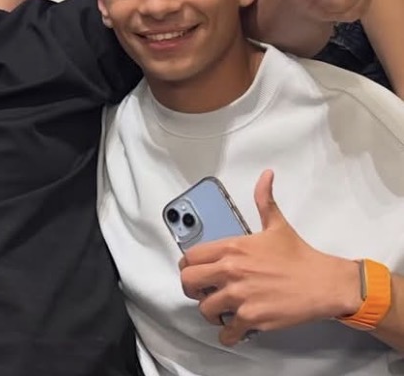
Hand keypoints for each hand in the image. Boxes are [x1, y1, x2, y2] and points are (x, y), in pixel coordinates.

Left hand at [179, 171, 361, 344]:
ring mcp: (241, 296)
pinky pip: (228, 331)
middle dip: (191, 288)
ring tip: (220, 309)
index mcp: (232, 248)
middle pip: (189, 282)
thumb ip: (264, 199)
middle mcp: (231, 271)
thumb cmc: (300, 256)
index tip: (193, 271)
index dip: (187, 266)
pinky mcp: (253, 318)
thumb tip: (266, 176)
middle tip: (201, 292)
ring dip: (210, 311)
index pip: (190, 257)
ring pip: (205, 308)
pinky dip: (227, 334)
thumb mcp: (277, 223)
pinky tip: (232, 330)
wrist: (323, 283)